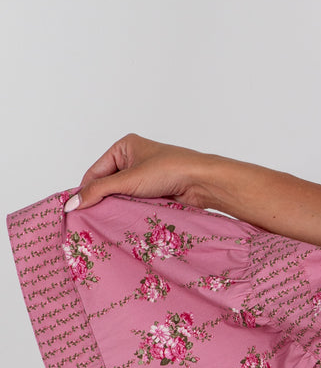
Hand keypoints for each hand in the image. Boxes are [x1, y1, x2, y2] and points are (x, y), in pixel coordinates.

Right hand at [64, 133, 211, 212]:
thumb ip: (98, 191)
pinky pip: (133, 201)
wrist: (202, 182)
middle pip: (106, 184)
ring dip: (115, 207)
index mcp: (124, 147)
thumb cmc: (170, 171)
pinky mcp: (154, 190)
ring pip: (120, 195)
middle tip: (89, 219)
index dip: (85, 190)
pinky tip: (123, 220)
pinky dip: (128, 210)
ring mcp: (144, 175)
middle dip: (101, 200)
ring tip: (107, 220)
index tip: (74, 210)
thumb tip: (72, 203)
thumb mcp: (128, 180)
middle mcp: (133, 158)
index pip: (94, 171)